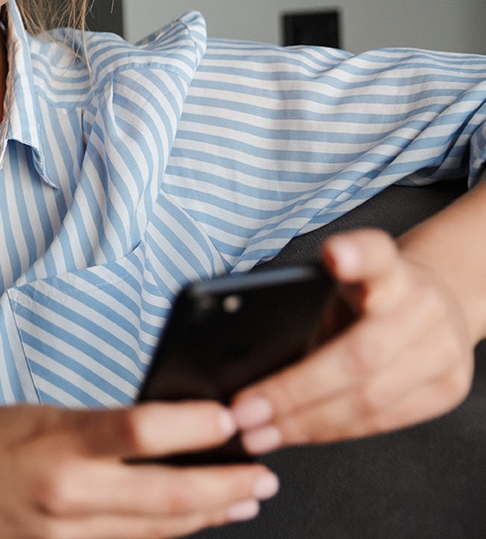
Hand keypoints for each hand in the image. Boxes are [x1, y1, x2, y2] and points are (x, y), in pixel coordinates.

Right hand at [0, 401, 278, 538]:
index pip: (143, 431)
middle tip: (264, 474)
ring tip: (245, 499)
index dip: (198, 427)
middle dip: (227, 486)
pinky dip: (166, 533)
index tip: (231, 416)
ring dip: (209, 515)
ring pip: (157, 531)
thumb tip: (158, 426)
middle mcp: (65, 494)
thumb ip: (92, 426)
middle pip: (168, 497)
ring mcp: (65, 534)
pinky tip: (190, 522)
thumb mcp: (30, 414)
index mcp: (54, 444)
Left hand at [231, 228, 475, 452]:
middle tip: (244, 410)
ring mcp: (442, 350)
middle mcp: (423, 305)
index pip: (378, 254)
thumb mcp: (339, 285)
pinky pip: (382, 422)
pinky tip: (295, 434)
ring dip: (305, 423)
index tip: (335, 255)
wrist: (438, 305)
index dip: (358, 255)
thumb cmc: (368, 296)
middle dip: (293, 391)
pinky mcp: (448, 389)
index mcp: (391, 269)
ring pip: (369, 400)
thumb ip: (305, 306)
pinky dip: (330, 432)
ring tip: (258, 432)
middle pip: (359, 355)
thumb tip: (239, 355)